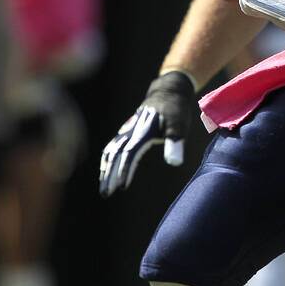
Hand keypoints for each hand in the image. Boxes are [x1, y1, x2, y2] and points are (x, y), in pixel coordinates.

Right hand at [98, 70, 194, 196]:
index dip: (124, 171)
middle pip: (114, 155)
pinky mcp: (127, 131)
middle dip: (108, 175)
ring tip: (104, 188)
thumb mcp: (179, 124)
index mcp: (142, 132)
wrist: (168, 91)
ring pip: (110, 152)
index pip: (129, 155)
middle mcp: (130, 132)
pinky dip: (108, 160)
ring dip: (105, 170)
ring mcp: (127, 131)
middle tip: (104, 194)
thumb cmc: (175, 109)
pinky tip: (108, 171)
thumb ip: (175, 142)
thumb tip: (174, 163)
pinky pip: (112, 147)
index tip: (122, 187)